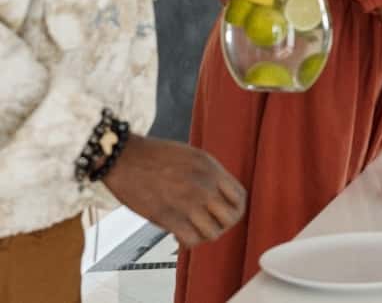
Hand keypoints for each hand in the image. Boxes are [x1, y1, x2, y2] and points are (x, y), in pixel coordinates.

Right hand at [103, 135, 246, 248]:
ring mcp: (188, 202)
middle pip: (231, 218)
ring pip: (213, 233)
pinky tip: (178, 236)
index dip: (235, 210)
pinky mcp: (168, 217)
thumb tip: (220, 196)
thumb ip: (210, 175)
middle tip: (208, 225)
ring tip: (192, 230)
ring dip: (204, 235)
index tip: (223, 214)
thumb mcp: (193, 157)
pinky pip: (191, 240)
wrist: (124, 157)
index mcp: (212, 169)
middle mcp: (205, 186)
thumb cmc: (155, 156)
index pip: (240, 198)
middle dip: (222, 225)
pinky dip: (187, 242)